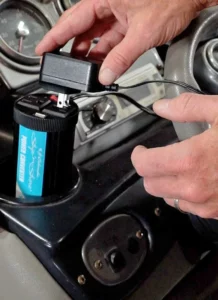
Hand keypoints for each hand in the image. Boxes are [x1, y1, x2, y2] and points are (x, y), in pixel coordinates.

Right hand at [35, 0, 204, 84]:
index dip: (54, 37)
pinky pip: (110, 39)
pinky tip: (101, 64)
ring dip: (89, 54)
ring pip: (96, 36)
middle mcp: (108, 4)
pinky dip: (105, 53)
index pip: (71, 20)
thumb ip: (122, 57)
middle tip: (61, 64)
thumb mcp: (143, 33)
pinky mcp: (127, 22)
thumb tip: (107, 75)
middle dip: (71, 48)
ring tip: (81, 70)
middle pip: (81, 29)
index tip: (42, 49)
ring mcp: (117, 13)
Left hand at [131, 93, 217, 218]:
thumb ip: (187, 107)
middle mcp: (194, 187)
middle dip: (150, 170)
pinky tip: (195, 180)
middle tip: (157, 157)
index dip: (138, 155)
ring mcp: (205, 203)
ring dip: (165, 183)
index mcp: (191, 159)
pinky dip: (182, 194)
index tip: (141, 150)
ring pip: (165, 197)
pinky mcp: (215, 212)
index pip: (144, 165)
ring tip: (176, 168)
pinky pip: (186, 206)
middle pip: (151, 184)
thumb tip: (161, 107)